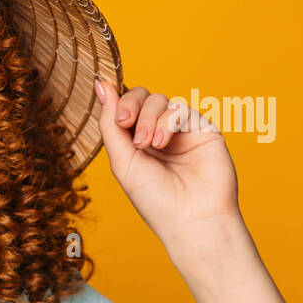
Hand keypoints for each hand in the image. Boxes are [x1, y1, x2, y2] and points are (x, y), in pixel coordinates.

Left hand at [94, 79, 242, 250]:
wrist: (191, 218)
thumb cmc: (154, 199)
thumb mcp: (122, 161)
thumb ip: (110, 123)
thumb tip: (100, 84)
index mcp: (134, 142)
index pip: (123, 107)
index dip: (117, 103)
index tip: (115, 117)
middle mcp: (157, 133)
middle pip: (140, 96)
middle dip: (130, 105)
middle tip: (125, 124)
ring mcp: (180, 130)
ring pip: (159, 100)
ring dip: (148, 118)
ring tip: (147, 145)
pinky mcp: (202, 129)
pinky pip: (180, 108)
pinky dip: (167, 121)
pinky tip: (163, 142)